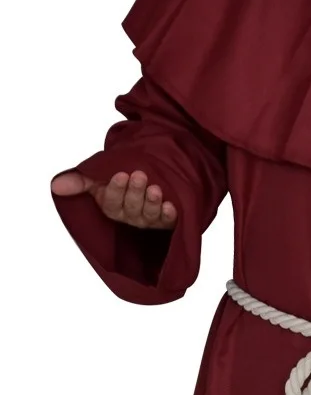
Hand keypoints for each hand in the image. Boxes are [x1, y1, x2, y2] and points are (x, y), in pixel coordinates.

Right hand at [51, 169, 177, 229]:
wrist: (148, 173)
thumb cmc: (121, 178)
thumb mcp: (100, 176)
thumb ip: (80, 180)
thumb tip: (55, 185)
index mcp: (111, 206)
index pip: (111, 203)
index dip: (116, 190)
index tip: (120, 174)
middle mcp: (129, 215)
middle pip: (131, 208)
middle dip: (135, 192)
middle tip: (139, 175)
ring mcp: (148, 219)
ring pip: (148, 215)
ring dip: (151, 202)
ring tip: (155, 188)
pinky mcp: (166, 220)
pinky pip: (167, 221)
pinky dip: (169, 214)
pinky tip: (171, 205)